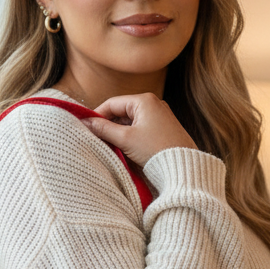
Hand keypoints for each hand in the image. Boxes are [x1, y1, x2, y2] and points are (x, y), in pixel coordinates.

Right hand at [81, 92, 197, 166]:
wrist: (184, 168)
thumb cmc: (156, 150)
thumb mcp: (125, 139)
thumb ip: (103, 129)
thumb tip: (85, 123)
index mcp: (144, 100)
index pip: (112, 103)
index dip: (97, 115)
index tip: (86, 128)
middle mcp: (153, 104)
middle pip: (121, 112)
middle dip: (107, 125)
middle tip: (95, 139)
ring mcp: (159, 116)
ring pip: (130, 122)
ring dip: (118, 133)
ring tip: (108, 146)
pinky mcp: (163, 129)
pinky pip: (140, 129)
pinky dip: (130, 137)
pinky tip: (124, 149)